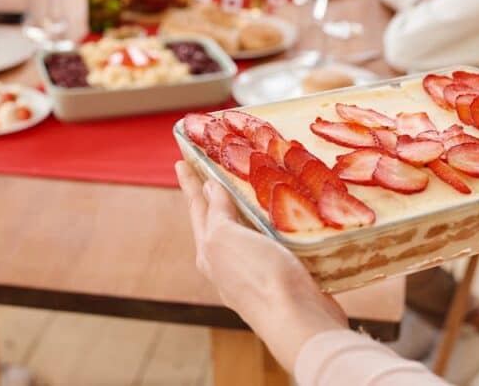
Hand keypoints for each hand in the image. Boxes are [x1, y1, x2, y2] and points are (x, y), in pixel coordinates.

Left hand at [175, 161, 347, 371]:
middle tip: (209, 165)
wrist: (298, 320)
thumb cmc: (259, 277)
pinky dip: (269, 223)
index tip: (180, 159)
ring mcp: (253, 271)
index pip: (197, 207)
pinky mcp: (282, 275)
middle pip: (216, 219)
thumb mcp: (227, 238)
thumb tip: (210, 188)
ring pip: (244, 230)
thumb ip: (217, 214)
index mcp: (209, 250)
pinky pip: (270, 240)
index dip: (189, 182)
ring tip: (247, 185)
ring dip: (244, 208)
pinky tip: (280, 217)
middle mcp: (226, 262)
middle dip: (211, 193)